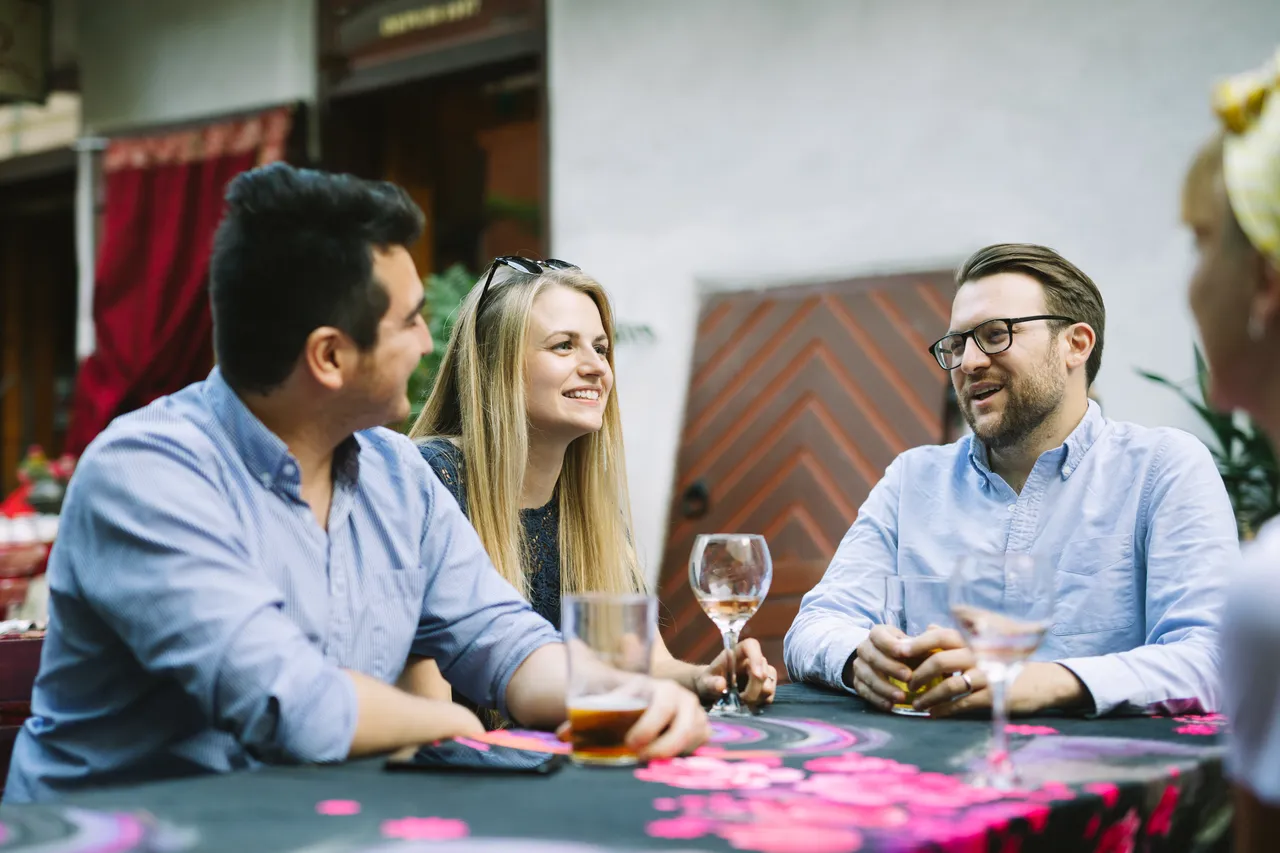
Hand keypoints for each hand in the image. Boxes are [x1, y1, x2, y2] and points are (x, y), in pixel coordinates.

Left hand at [555, 679, 709, 760]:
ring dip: (671, 748)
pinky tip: (668, 758)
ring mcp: (694, 712)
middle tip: (636, 753)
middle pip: (680, 719)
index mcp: (657, 686)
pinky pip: (701, 741)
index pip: (656, 702)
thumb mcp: (608, 706)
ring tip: (649, 759)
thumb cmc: (626, 704)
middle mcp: (680, 696)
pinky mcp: (702, 728)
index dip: (645, 725)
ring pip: (692, 732)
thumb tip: (563, 735)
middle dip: (659, 740)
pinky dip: (687, 751)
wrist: (648, 700)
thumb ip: (585, 719)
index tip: (628, 742)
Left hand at [697, 638, 776, 706]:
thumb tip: (721, 685)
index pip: (751, 645)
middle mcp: (752, 660)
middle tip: (740, 699)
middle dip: (753, 689)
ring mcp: (762, 672)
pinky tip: (748, 704)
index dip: (756, 657)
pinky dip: (760, 703)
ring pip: (769, 685)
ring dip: (756, 697)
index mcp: (737, 652)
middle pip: (763, 671)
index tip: (756, 674)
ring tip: (741, 701)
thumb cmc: (709, 681)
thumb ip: (711, 683)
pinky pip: (770, 696)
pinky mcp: (766, 686)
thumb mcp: (705, 682)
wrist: (712, 690)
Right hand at [846, 624, 919, 710]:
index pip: (878, 635)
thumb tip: (935, 647)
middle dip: (891, 668)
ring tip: (901, 697)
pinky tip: (890, 705)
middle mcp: (864, 648)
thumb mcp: (911, 644)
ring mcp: (859, 666)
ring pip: (867, 676)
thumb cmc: (904, 652)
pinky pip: (864, 691)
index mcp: (878, 634)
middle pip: (872, 657)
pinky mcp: (857, 682)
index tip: (905, 653)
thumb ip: (921, 646)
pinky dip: (877, 699)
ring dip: (885, 687)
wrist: (884, 662)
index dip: (890, 645)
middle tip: (908, 677)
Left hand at [905, 627, 1088, 715]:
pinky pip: (962, 704)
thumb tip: (930, 626)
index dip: (916, 643)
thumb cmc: (1007, 661)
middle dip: (918, 675)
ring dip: (928, 697)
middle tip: (908, 686)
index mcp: (974, 639)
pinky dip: (944, 710)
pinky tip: (934, 714)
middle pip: (939, 660)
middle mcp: (979, 654)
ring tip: (917, 705)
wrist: (1042, 681)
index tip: (898, 653)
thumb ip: (957, 635)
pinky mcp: (994, 696)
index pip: (940, 635)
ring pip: (949, 686)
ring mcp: (987, 675)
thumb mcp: (985, 642)